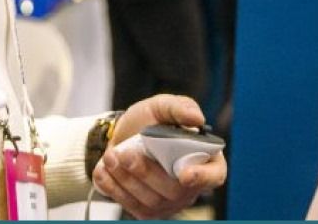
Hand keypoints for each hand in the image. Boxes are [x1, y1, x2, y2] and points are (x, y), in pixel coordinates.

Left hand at [94, 94, 226, 218]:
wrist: (120, 137)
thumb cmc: (147, 122)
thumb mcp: (161, 106)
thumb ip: (180, 107)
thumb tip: (197, 118)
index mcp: (204, 159)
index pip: (214, 175)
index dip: (202, 177)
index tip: (184, 174)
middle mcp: (190, 186)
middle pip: (175, 191)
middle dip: (146, 172)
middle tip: (123, 154)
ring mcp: (169, 202)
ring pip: (151, 201)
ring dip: (126, 178)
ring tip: (111, 156)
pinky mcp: (147, 211)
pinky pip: (132, 207)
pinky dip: (114, 188)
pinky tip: (104, 171)